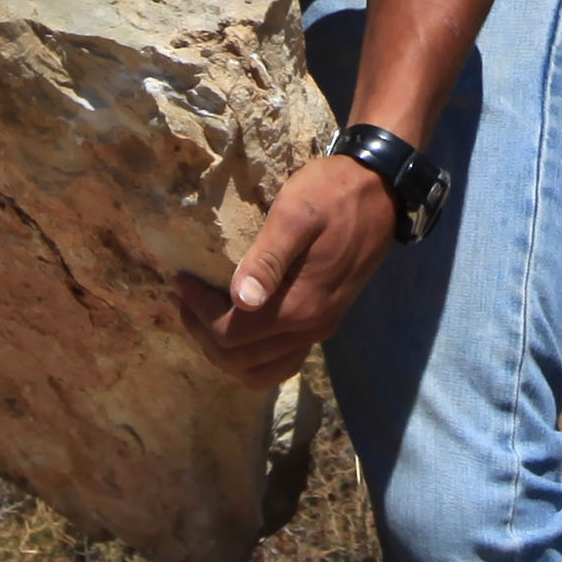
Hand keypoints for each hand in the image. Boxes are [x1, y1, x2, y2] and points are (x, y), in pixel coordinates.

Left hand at [178, 155, 395, 385]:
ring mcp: (320, 329)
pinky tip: (237, 326)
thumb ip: (268, 258)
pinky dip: (250, 355)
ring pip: (260, 371)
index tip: (180, 280)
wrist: (382, 191)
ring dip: (224, 352)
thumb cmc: (333, 194)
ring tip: (202, 317)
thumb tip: (241, 300)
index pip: (233, 334)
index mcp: (300, 306)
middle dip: (203, 333)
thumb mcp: (295, 214)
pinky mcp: (324, 321)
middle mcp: (311, 329)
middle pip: (240, 360)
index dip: (199, 312)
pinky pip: (279, 360)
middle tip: (183, 299)